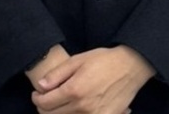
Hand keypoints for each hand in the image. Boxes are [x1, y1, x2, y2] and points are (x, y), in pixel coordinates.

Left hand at [31, 45, 154, 113]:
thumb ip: (57, 74)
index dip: (37, 99)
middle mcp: (82, 107)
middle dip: (43, 108)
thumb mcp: (79, 59)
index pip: (45, 103)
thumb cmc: (105, 60)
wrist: (131, 67)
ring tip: (59, 105)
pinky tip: (76, 109)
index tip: (37, 94)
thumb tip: (41, 87)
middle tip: (45, 99)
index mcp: (74, 90)